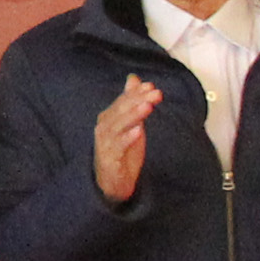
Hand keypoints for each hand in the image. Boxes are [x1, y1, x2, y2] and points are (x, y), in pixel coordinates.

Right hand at [90, 75, 158, 205]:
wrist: (112, 181)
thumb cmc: (121, 150)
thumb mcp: (129, 123)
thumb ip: (131, 101)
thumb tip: (134, 79)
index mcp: (109, 117)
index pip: (123, 101)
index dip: (136, 93)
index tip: (151, 86)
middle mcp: (105, 127)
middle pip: (121, 110)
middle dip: (138, 100)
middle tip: (155, 94)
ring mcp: (105, 143)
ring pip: (119, 126)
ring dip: (133, 115)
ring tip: (147, 107)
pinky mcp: (109, 159)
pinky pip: (118, 147)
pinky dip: (127, 138)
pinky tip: (137, 132)